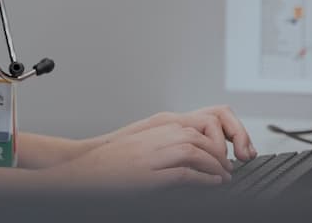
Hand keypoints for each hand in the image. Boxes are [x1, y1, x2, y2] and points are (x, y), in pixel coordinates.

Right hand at [46, 123, 231, 188]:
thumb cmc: (108, 161)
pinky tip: (211, 184)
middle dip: (217, 153)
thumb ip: (160, 143)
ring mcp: (151, 156)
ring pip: (194, 152)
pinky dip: (203, 179)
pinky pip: (184, 174)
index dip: (211, 141)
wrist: (84, 169)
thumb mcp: (138, 145)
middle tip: (227, 167)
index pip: (193, 128)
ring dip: (214, 166)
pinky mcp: (148, 175)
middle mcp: (154, 138)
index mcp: (153, 129)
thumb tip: (185, 152)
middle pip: (198, 138)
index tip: (219, 153)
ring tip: (223, 177)